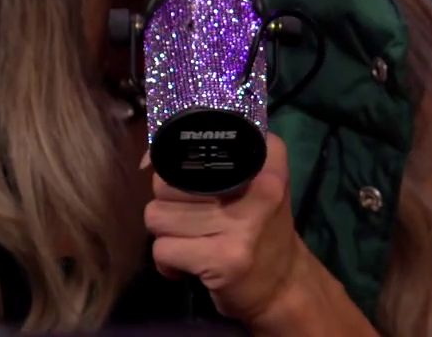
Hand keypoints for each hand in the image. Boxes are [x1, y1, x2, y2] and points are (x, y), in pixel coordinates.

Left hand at [145, 135, 314, 326]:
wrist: (284, 286)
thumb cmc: (259, 228)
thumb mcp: (253, 183)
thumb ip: (211, 162)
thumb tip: (147, 159)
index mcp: (264, 160)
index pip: (196, 146)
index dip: (171, 161)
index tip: (174, 179)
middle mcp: (258, 187)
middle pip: (166, 185)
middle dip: (169, 206)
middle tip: (193, 220)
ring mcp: (240, 224)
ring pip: (158, 217)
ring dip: (167, 234)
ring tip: (192, 242)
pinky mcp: (223, 259)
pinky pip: (163, 250)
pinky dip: (167, 262)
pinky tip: (190, 264)